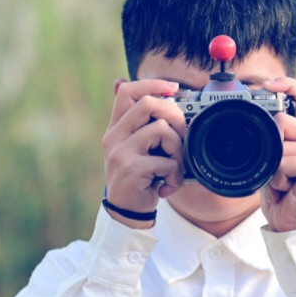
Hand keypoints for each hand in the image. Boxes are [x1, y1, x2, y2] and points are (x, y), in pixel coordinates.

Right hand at [102, 79, 185, 227]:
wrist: (127, 212)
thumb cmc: (138, 178)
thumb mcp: (136, 148)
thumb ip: (140, 123)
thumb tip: (137, 86)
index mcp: (116, 128)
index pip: (128, 91)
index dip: (152, 84)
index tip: (173, 88)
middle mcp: (114, 137)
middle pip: (148, 104)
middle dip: (174, 116)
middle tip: (181, 136)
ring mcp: (120, 153)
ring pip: (161, 130)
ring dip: (177, 149)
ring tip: (174, 166)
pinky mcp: (131, 170)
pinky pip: (166, 161)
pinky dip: (175, 176)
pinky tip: (168, 185)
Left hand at [259, 77, 295, 231]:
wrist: (290, 226)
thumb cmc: (282, 195)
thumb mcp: (273, 160)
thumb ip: (275, 136)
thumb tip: (274, 110)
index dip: (288, 85)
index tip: (268, 84)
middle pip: (285, 119)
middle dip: (271, 145)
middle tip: (277, 170)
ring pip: (282, 141)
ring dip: (273, 166)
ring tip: (283, 182)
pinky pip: (285, 160)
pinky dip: (278, 176)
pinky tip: (287, 187)